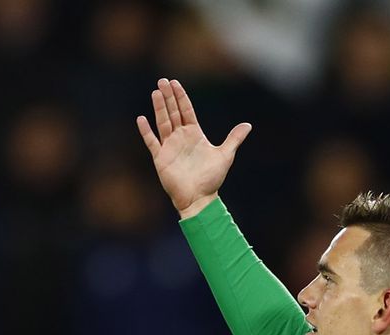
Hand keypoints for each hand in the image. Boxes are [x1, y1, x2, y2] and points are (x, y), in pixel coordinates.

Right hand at [135, 78, 250, 216]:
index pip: (186, 111)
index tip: (175, 83)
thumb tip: (248, 125)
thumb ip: (234, 139)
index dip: (181, 97)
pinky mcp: (161, 157)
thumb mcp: (225, 155)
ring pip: (163, 122)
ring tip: (155, 92)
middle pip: (173, 112)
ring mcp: (170, 146)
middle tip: (163, 80)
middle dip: (168, 97)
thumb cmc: (212, 178)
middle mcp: (181, 138)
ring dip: (159, 108)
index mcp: (194, 135)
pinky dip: (146, 131)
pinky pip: (152, 142)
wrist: (200, 198)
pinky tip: (141, 119)